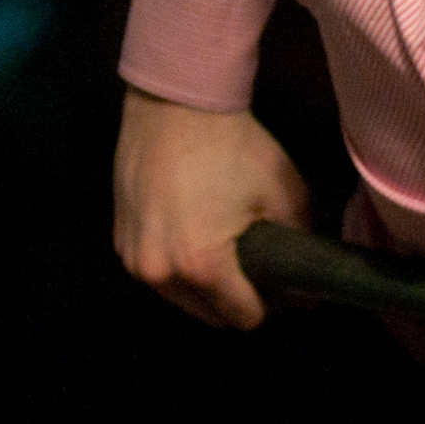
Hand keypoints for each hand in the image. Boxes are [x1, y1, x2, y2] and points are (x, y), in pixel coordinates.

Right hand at [113, 86, 310, 328]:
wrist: (175, 105)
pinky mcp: (117, 239)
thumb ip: (298, 245)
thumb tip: (306, 282)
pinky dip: (179, 268)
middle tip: (263, 275)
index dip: (273, 307)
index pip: (243, 318)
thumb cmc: (235, 148)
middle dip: (238, 302)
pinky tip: (199, 241)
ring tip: (232, 257)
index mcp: (202, 267)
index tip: (289, 292)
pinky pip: (157, 273)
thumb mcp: (285, 196)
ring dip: (207, 289)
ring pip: (180, 298)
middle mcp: (159, 272)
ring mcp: (132, 257)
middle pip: (209, 314)